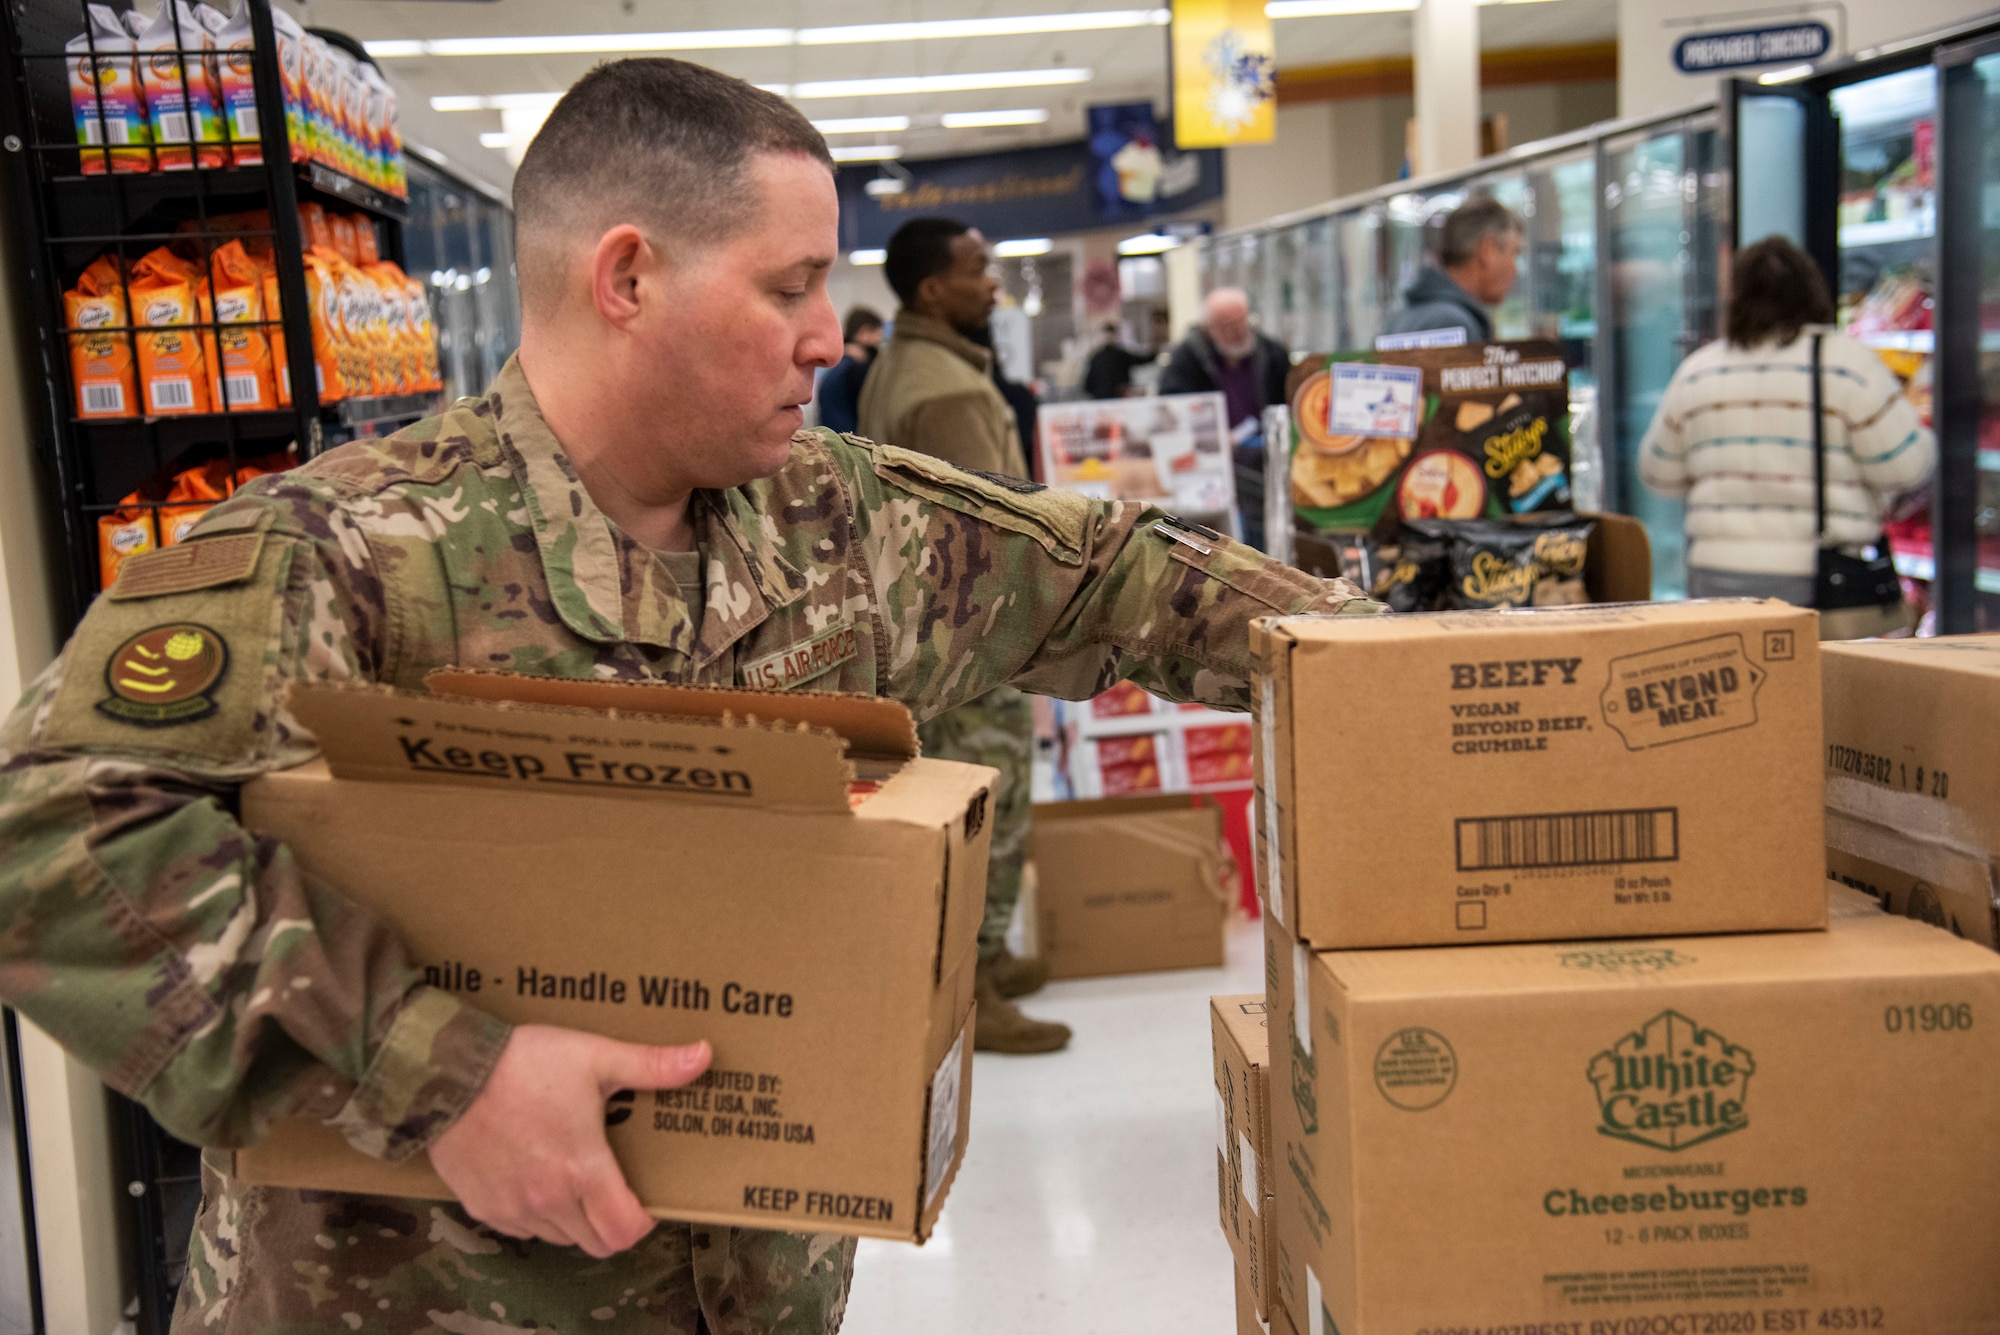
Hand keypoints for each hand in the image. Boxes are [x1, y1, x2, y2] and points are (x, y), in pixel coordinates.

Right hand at [429, 1024, 710, 1256]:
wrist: (446, 1074)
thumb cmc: (523, 1064)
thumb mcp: (594, 1058)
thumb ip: (652, 1065)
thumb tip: (703, 1055)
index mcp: (582, 1171)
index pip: (624, 1231)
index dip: (643, 1221)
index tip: (645, 1198)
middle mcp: (548, 1201)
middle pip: (595, 1242)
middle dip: (612, 1223)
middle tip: (614, 1186)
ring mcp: (512, 1208)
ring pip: (558, 1236)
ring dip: (573, 1217)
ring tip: (574, 1175)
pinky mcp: (482, 1206)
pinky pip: (520, 1227)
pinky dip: (535, 1213)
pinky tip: (536, 1174)